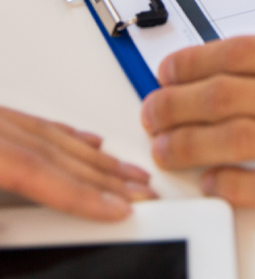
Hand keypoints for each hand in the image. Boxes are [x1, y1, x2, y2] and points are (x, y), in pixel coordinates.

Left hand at [0, 105, 155, 219]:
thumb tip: (12, 231)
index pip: (40, 171)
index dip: (83, 194)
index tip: (121, 207)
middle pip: (59, 154)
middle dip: (106, 178)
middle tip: (143, 192)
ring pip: (56, 136)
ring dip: (97, 157)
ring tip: (128, 172)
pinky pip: (39, 123)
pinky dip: (70, 136)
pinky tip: (90, 142)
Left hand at [142, 21, 254, 237]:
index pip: (253, 49)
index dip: (201, 59)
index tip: (174, 65)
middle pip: (235, 93)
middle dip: (182, 100)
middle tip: (153, 107)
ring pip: (245, 139)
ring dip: (195, 141)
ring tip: (164, 145)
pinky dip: (237, 184)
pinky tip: (213, 182)